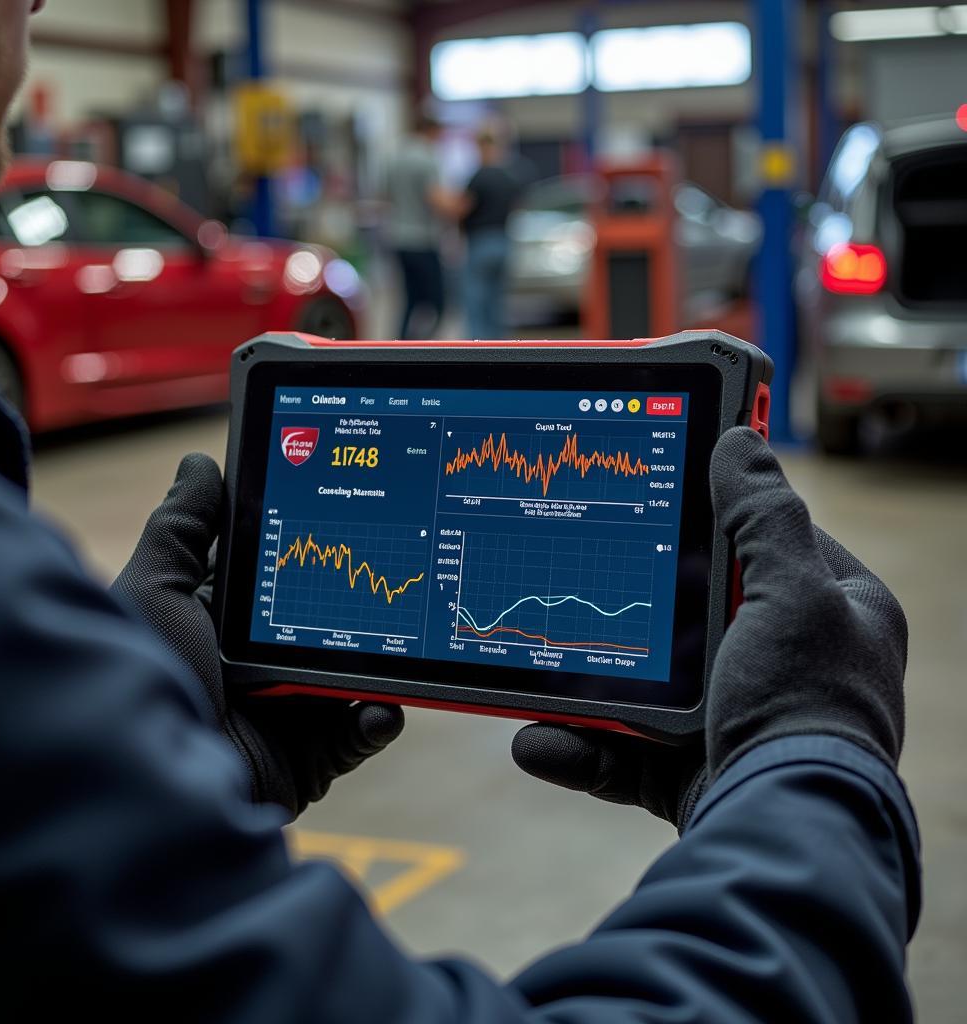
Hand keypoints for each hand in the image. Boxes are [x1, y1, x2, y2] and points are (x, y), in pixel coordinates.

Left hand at [111, 454, 403, 817]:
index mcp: (226, 622)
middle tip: (398, 579)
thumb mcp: (157, 590)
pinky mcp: (311, 755)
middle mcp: (260, 663)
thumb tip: (202, 462)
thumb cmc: (148, 678)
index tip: (352, 518)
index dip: (314, 548)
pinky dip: (376, 720)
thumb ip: (184, 527)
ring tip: (402, 648)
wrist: (155, 782)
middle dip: (360, 606)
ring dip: (380, 664)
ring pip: (354, 674)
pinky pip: (360, 731)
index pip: (282, 574)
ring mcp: (288, 708)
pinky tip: (376, 710)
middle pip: (328, 621)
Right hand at [513, 427, 906, 827]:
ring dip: (582, 687)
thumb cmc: (804, 705)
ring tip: (529, 674)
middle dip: (630, 606)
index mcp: (827, 613)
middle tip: (580, 573)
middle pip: (688, 613)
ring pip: (643, 682)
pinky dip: (579, 747)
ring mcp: (732, 715)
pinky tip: (537, 742)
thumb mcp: (792, 593)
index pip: (766, 541)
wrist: (782, 831)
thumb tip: (740, 439)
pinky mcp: (692, 767)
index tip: (655, 491)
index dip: (715, 513)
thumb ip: (762, 515)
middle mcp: (782, 662)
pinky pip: (624, 749)